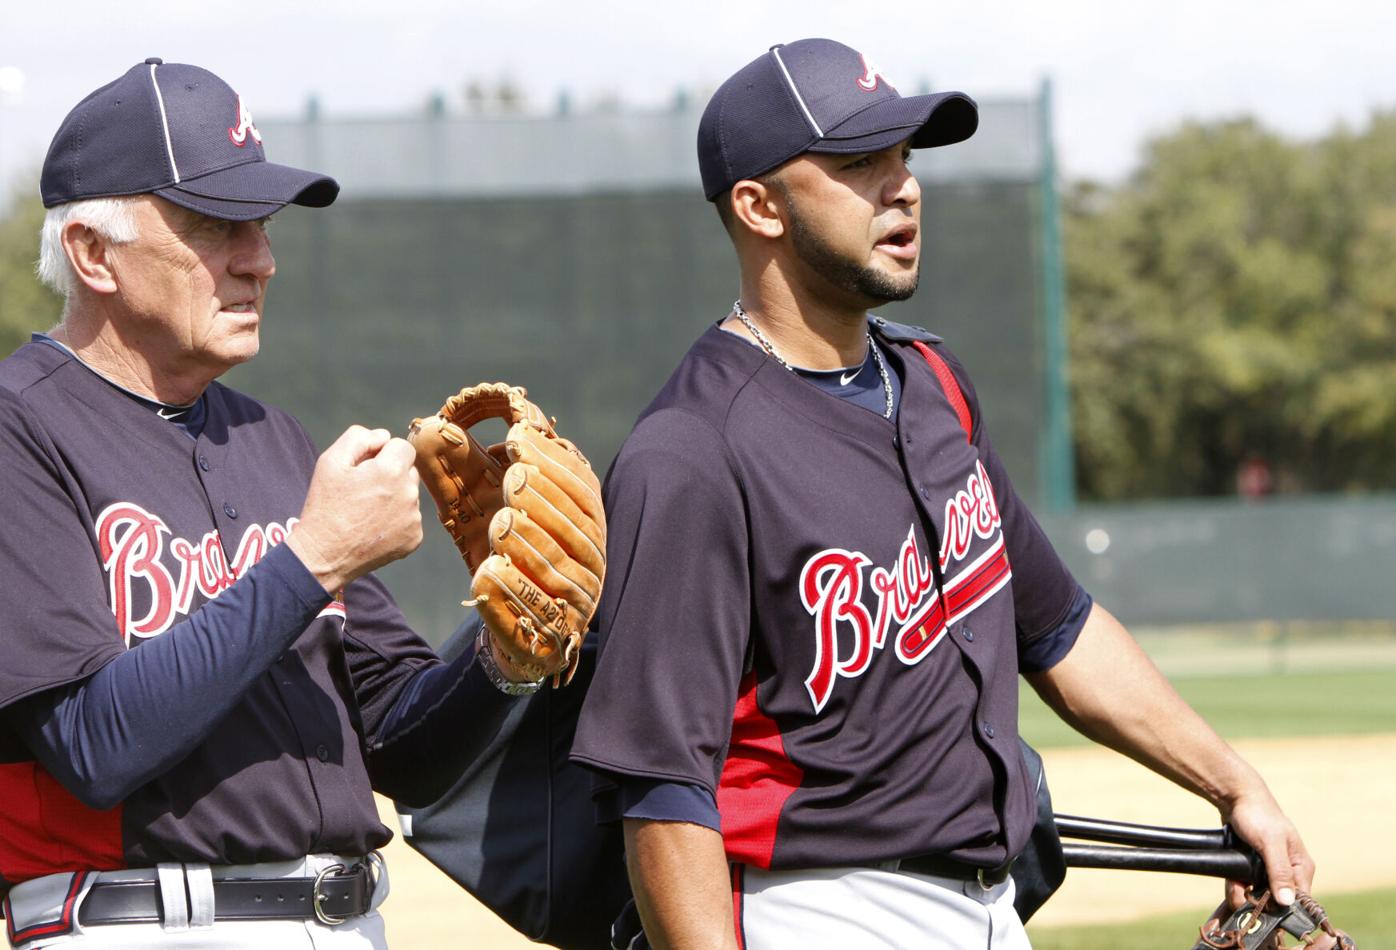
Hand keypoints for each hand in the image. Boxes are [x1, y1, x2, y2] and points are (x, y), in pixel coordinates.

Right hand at [287, 426, 422, 592]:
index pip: (403, 446)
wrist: (323, 555)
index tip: (366, 467)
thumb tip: (384, 436)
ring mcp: (414, 518)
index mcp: (391, 470)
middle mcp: (409, 493)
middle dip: (390, 475)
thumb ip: (359, 437)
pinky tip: (373, 528)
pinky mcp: (414, 538)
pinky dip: (396, 521)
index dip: (383, 453)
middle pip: (408, 471)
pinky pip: (410, 519)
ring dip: (393, 498)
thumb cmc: (325, 506)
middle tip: (362, 491)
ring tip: (366, 512)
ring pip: (409, 496)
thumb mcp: (331, 461)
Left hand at [1220, 788, 1314, 908]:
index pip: (1299, 900)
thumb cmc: (1258, 815)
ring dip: (1245, 896)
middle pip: (1277, 900)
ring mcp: (1269, 870)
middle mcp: (1288, 871)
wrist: (1235, 797)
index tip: (1265, 913)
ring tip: (1235, 895)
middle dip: (1259, 904)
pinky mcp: (1252, 867)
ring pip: (1258, 894)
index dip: (1283, 909)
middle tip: (1244, 902)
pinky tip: (1232, 889)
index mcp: (1301, 867)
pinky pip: (1245, 884)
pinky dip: (1237, 888)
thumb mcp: (1270, 842)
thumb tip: (1287, 901)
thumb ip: (1279, 871)